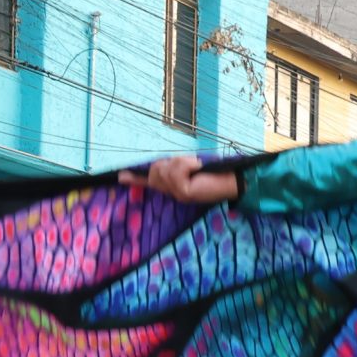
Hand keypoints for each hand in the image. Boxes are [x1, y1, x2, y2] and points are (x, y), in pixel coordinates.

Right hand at [121, 155, 240, 204]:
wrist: (236, 181)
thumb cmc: (217, 172)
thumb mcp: (193, 167)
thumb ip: (178, 166)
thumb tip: (164, 163)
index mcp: (174, 186)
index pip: (151, 182)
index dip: (135, 179)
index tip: (120, 177)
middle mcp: (174, 192)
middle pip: (155, 169)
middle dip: (169, 162)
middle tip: (191, 164)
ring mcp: (178, 194)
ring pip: (164, 169)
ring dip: (181, 162)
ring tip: (197, 167)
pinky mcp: (184, 192)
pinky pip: (176, 170)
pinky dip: (187, 164)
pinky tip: (198, 168)